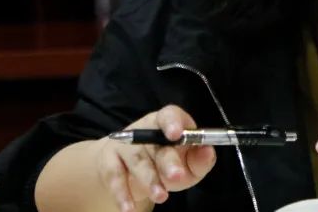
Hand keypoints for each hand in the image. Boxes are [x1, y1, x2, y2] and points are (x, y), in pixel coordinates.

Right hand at [95, 105, 216, 211]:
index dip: (172, 122)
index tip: (177, 135)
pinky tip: (128, 207)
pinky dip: (121, 193)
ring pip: (137, 161)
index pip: (169, 115)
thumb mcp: (188, 162)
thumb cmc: (167, 163)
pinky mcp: (109, 161)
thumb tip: (208, 151)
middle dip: (167, 161)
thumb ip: (200, 159)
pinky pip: (114, 176)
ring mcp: (125, 145)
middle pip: (156, 143)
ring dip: (149, 179)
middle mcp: (145, 131)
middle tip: (177, 176)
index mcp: (167, 123)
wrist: (127, 170)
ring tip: (161, 196)